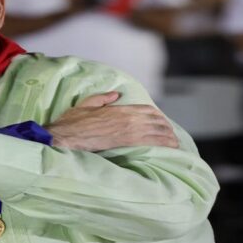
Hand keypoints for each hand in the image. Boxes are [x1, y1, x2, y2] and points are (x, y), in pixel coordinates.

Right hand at [47, 92, 177, 150]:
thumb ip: (103, 98)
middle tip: (171, 135)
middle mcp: (128, 118)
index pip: (147, 110)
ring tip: (175, 143)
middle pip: (156, 121)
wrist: (67, 136)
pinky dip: (164, 144)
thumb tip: (116, 94)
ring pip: (157, 131)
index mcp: (119, 108)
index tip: (162, 122)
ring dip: (169, 137)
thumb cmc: (72, 122)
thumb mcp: (87, 104)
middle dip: (166, 128)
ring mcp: (128, 130)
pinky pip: (152, 142)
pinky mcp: (127, 142)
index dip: (158, 116)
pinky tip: (170, 149)